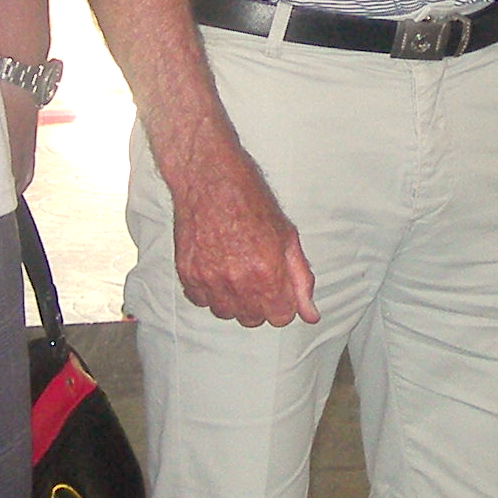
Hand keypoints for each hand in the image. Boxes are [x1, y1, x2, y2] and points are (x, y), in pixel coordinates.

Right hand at [167, 139, 318, 327]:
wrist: (210, 178)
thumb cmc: (251, 200)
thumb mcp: (287, 237)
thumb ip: (300, 280)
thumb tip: (310, 315)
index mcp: (267, 272)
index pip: (280, 318)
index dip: (283, 303)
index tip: (279, 288)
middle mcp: (237, 281)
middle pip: (253, 320)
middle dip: (260, 304)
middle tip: (257, 275)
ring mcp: (209, 279)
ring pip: (226, 313)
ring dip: (233, 300)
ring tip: (236, 271)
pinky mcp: (187, 273)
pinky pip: (200, 300)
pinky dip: (209, 291)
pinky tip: (216, 268)